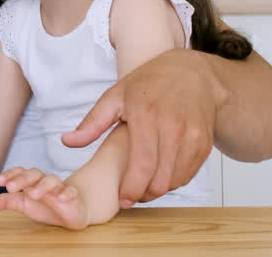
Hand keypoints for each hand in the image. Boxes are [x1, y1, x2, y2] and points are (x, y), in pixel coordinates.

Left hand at [0, 167, 87, 229]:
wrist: (69, 213)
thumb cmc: (44, 206)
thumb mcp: (23, 205)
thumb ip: (7, 202)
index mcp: (30, 180)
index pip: (20, 172)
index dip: (10, 174)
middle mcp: (44, 180)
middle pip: (34, 173)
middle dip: (22, 179)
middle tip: (11, 188)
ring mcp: (59, 187)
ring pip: (52, 180)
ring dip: (42, 186)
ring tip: (33, 194)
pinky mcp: (72, 196)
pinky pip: (71, 191)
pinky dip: (66, 193)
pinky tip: (61, 198)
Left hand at [62, 49, 217, 205]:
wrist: (192, 73)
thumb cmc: (149, 83)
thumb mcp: (115, 96)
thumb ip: (92, 123)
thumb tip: (67, 142)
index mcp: (146, 115)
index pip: (141, 164)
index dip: (131, 188)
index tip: (122, 199)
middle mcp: (173, 127)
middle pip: (160, 179)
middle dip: (143, 194)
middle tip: (130, 196)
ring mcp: (192, 136)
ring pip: (175, 180)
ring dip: (158, 190)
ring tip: (143, 186)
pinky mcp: (204, 143)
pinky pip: (189, 174)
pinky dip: (174, 181)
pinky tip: (161, 175)